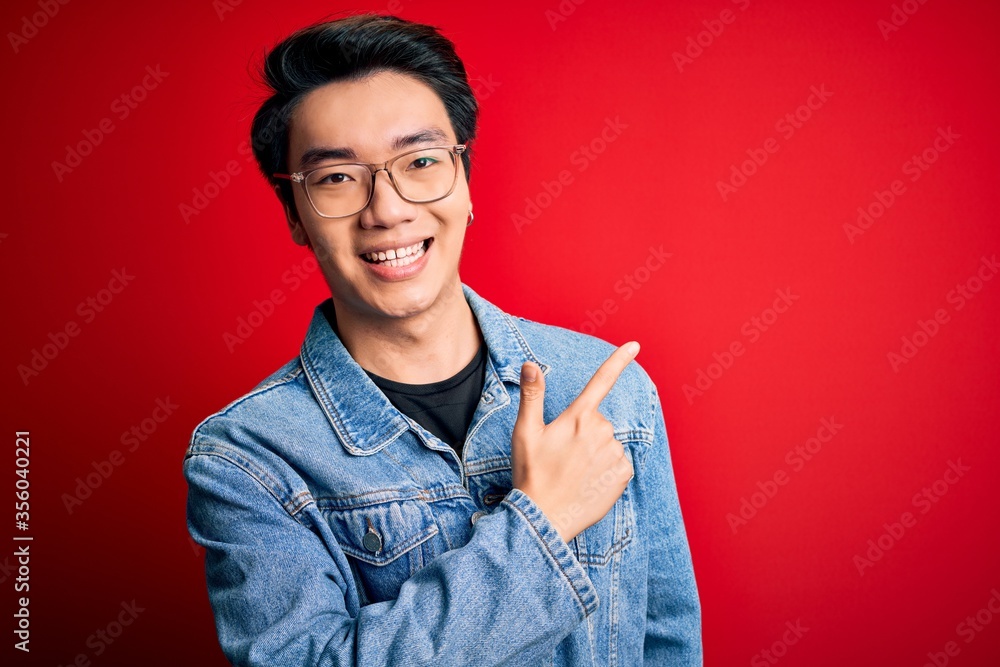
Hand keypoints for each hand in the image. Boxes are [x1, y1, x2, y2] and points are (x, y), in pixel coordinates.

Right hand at [511, 341, 638, 542]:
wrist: (544, 518)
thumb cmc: (531, 473)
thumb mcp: (525, 432)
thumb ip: (532, 395)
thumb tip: (530, 364)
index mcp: (578, 417)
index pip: (601, 381)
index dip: (618, 361)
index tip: (635, 345)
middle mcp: (601, 431)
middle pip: (598, 422)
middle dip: (584, 433)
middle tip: (561, 455)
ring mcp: (615, 453)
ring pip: (608, 443)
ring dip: (594, 453)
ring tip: (573, 472)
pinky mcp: (624, 474)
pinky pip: (618, 463)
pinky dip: (606, 470)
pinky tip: (588, 482)